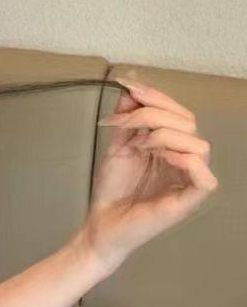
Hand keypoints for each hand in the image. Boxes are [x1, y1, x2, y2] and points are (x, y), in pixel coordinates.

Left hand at [79, 72, 218, 271]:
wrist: (100, 222)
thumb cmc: (112, 188)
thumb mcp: (117, 144)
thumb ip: (127, 117)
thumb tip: (132, 84)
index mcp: (171, 146)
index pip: (179, 113)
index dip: (157, 96)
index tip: (129, 88)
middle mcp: (183, 160)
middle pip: (189, 123)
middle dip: (154, 112)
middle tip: (124, 123)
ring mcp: (188, 180)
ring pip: (199, 145)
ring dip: (165, 135)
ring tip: (139, 144)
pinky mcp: (187, 201)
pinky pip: (205, 178)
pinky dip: (185, 161)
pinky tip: (160, 157)